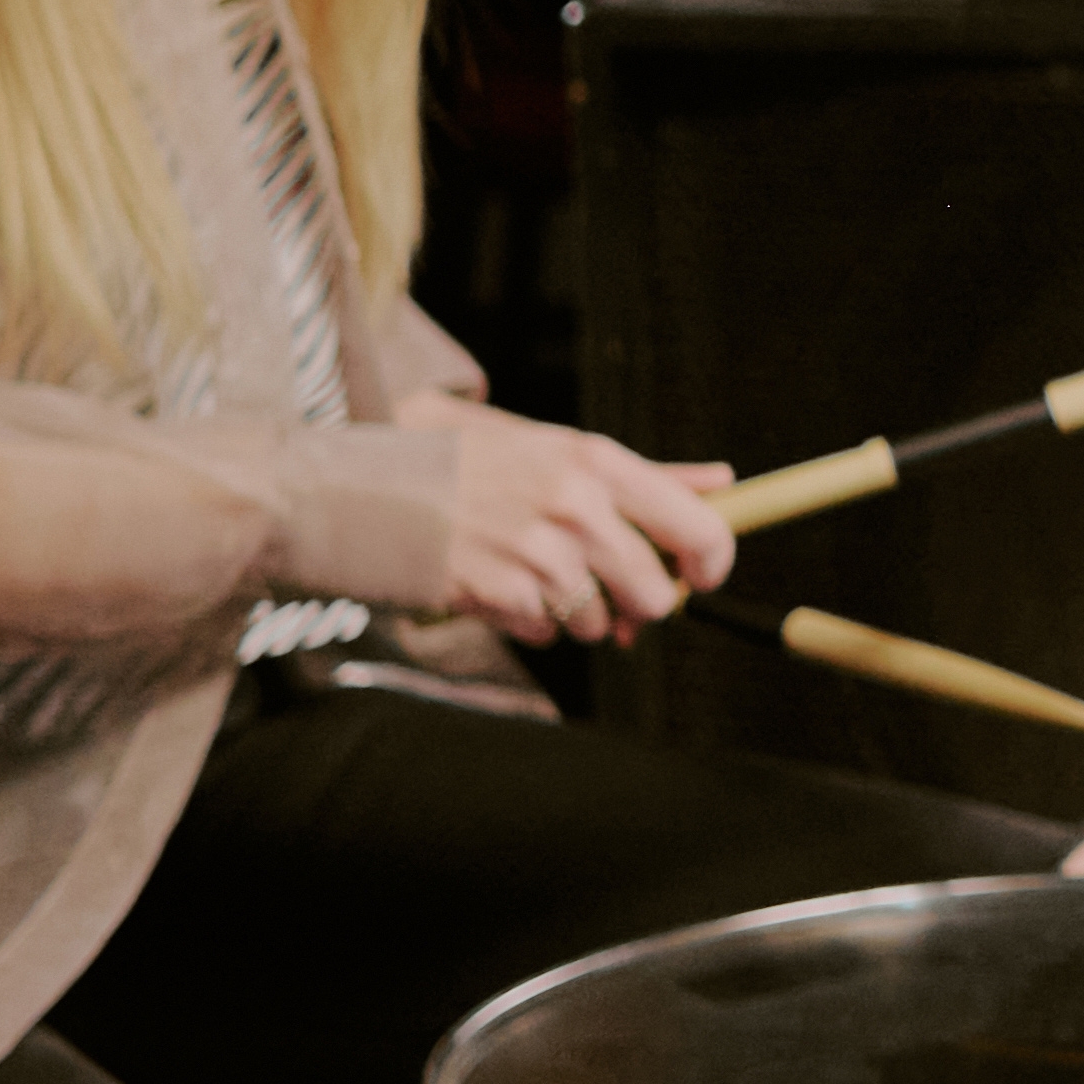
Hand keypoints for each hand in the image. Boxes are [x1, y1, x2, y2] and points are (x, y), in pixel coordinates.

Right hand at [440, 414, 738, 645]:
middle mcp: (575, 506)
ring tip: (531, 572)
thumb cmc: (467, 466)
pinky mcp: (497, 593)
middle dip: (638, 604)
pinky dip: (531, 620)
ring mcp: (535, 553)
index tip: (701, 577)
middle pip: (655, 594)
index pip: (698, 527)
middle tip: (609, 591)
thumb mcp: (556, 450)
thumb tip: (724, 482)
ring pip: (599, 622)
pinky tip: (500, 586)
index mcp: (597, 461)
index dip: (712, 564)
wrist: (359, 489)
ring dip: (575, 612)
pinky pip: (547, 633)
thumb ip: (646, 475)